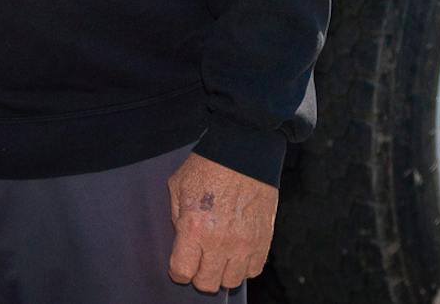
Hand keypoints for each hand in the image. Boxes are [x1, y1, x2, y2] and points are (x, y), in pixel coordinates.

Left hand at [166, 152, 276, 292]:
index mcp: (194, 227)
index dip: (177, 272)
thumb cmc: (208, 167)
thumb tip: (182, 241)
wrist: (243, 155)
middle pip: (207, 283)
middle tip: (197, 262)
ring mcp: (244, 244)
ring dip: (221, 273)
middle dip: (198, 276)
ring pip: (231, 281)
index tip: (178, 267)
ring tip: (217, 257)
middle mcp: (220, 241)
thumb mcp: (177, 187)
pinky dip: (242, 267)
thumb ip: (176, 217)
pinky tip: (235, 253)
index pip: (182, 270)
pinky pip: (252, 271)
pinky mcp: (263, 242)